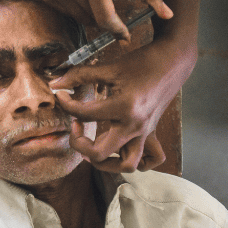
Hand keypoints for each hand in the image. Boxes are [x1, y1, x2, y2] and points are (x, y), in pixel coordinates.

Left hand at [49, 38, 188, 172]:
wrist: (172, 62)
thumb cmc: (142, 63)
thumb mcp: (109, 68)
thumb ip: (80, 76)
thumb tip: (55, 84)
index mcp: (124, 108)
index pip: (83, 114)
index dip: (65, 104)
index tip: (62, 96)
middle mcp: (135, 126)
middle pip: (99, 153)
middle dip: (79, 144)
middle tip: (75, 126)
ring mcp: (145, 133)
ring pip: (127, 165)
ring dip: (106, 163)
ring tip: (93, 145)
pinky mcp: (151, 134)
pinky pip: (148, 160)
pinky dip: (134, 160)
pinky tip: (118, 148)